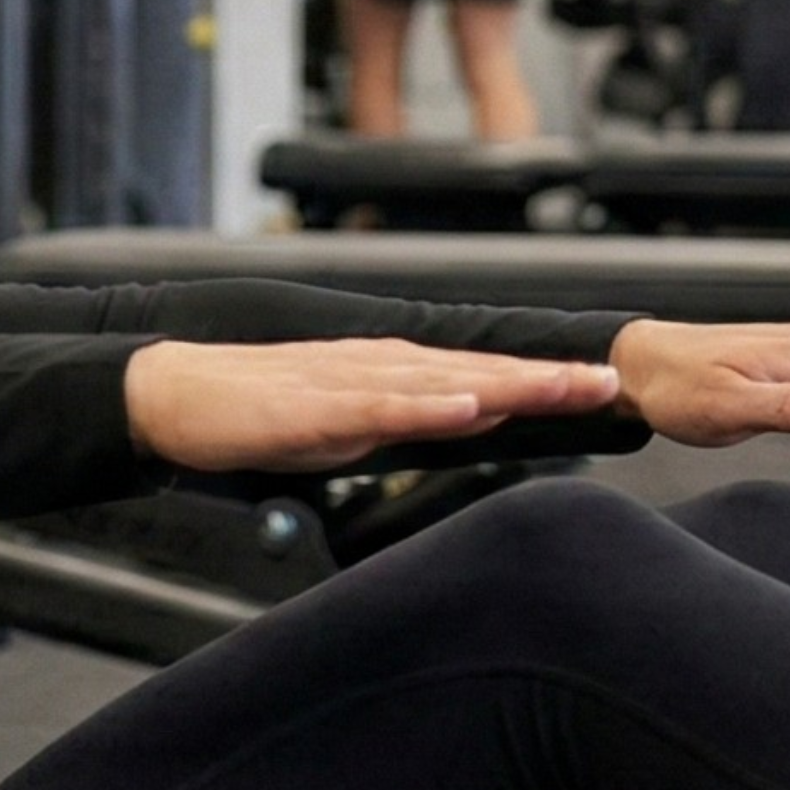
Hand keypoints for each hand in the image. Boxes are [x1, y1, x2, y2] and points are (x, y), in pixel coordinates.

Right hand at [126, 339, 621, 474]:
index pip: (481, 376)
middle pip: (478, 372)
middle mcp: (380, 365)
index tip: (601, 386)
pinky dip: (427, 405)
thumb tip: (475, 415)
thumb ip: (410, 418)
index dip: (544, 381)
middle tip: (611, 381)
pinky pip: (379, 406)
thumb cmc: (259, 412)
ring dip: (507, 384)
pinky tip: (468, 405)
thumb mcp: (351, 424)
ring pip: (442, 382)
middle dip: (547, 379)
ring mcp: (348, 382)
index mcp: (391, 371)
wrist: (178, 395)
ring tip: (564, 387)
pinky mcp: (313, 406)